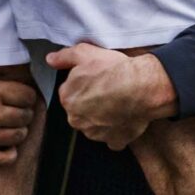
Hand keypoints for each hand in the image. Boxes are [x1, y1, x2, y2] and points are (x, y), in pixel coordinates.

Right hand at [0, 69, 40, 166]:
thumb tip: (17, 69)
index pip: (28, 97)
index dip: (25, 97)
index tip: (19, 99)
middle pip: (26, 117)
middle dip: (22, 113)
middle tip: (13, 112)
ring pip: (19, 136)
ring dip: (16, 131)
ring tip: (5, 126)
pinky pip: (6, 157)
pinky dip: (9, 151)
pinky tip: (1, 143)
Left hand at [45, 44, 175, 150]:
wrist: (143, 87)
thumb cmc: (114, 70)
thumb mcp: (85, 53)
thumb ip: (64, 57)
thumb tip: (50, 59)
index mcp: (68, 99)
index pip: (69, 92)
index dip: (83, 84)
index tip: (96, 79)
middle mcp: (77, 120)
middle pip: (80, 111)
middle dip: (90, 103)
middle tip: (107, 90)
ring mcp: (95, 133)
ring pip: (94, 125)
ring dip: (102, 118)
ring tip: (118, 103)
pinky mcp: (114, 141)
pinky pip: (112, 138)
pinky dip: (117, 131)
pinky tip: (125, 118)